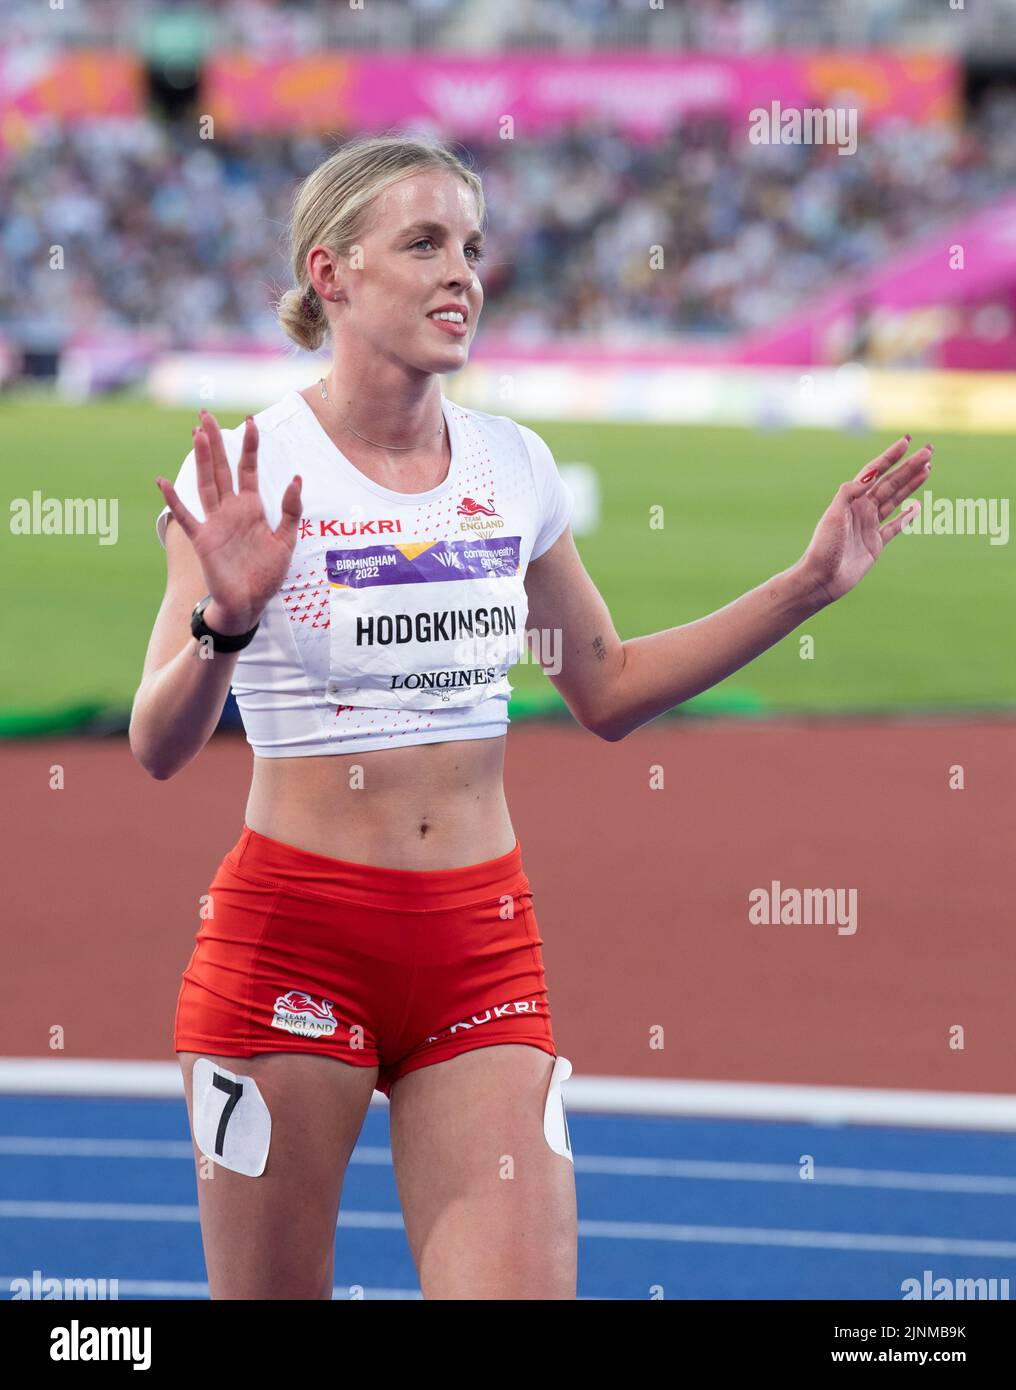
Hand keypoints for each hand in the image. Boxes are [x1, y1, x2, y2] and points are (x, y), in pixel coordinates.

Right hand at [155, 409, 301, 630]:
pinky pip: (186, 516)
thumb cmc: (266, 574)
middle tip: (205, 415)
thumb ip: (291, 511)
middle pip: (221, 468)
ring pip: (206, 483)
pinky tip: (161, 481)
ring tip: (196, 434)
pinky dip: (174, 500)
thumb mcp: (287, 541)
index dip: (249, 445)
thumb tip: (297, 478)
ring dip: (201, 459)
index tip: (250, 420)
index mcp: (252, 507)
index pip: (248, 468)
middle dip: (215, 441)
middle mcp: (231, 509)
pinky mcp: (203, 540)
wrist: (249, 604)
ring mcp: (215, 522)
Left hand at [797, 435, 932, 605]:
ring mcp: (869, 526)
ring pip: (895, 499)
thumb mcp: (834, 516)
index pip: (875, 472)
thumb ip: (849, 493)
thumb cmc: (824, 547)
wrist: (821, 579)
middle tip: (929, 450)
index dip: (890, 456)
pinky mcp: (875, 544)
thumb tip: (868, 476)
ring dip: (911, 484)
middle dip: (909, 466)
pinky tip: (917, 505)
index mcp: (851, 500)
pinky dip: (907, 516)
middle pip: (890, 482)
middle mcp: (861, 510)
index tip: (906, 441)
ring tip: (927, 468)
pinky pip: (895, 526)